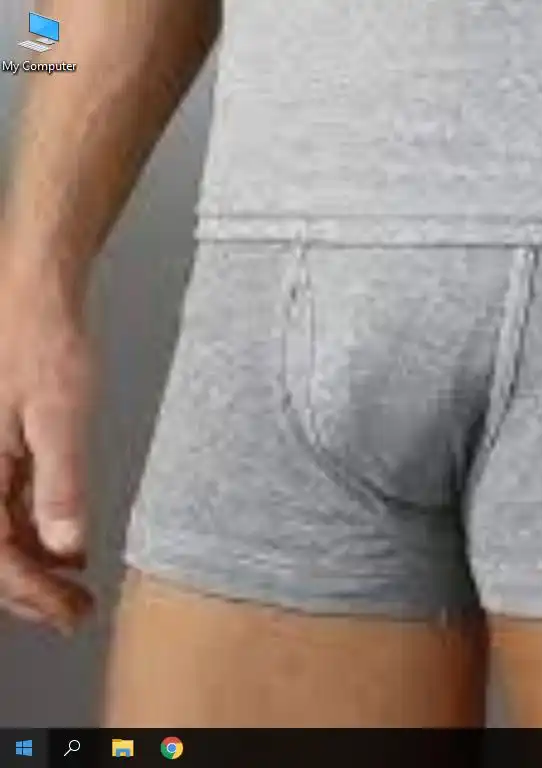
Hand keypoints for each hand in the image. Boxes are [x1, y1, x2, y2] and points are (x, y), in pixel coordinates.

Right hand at [0, 254, 93, 633]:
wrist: (32, 291)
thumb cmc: (42, 340)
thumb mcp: (60, 414)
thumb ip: (61, 483)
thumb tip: (64, 546)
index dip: (31, 594)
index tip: (69, 613)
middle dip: (30, 590)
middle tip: (75, 613)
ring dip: (31, 565)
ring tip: (73, 588)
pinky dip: (29, 531)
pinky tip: (62, 545)